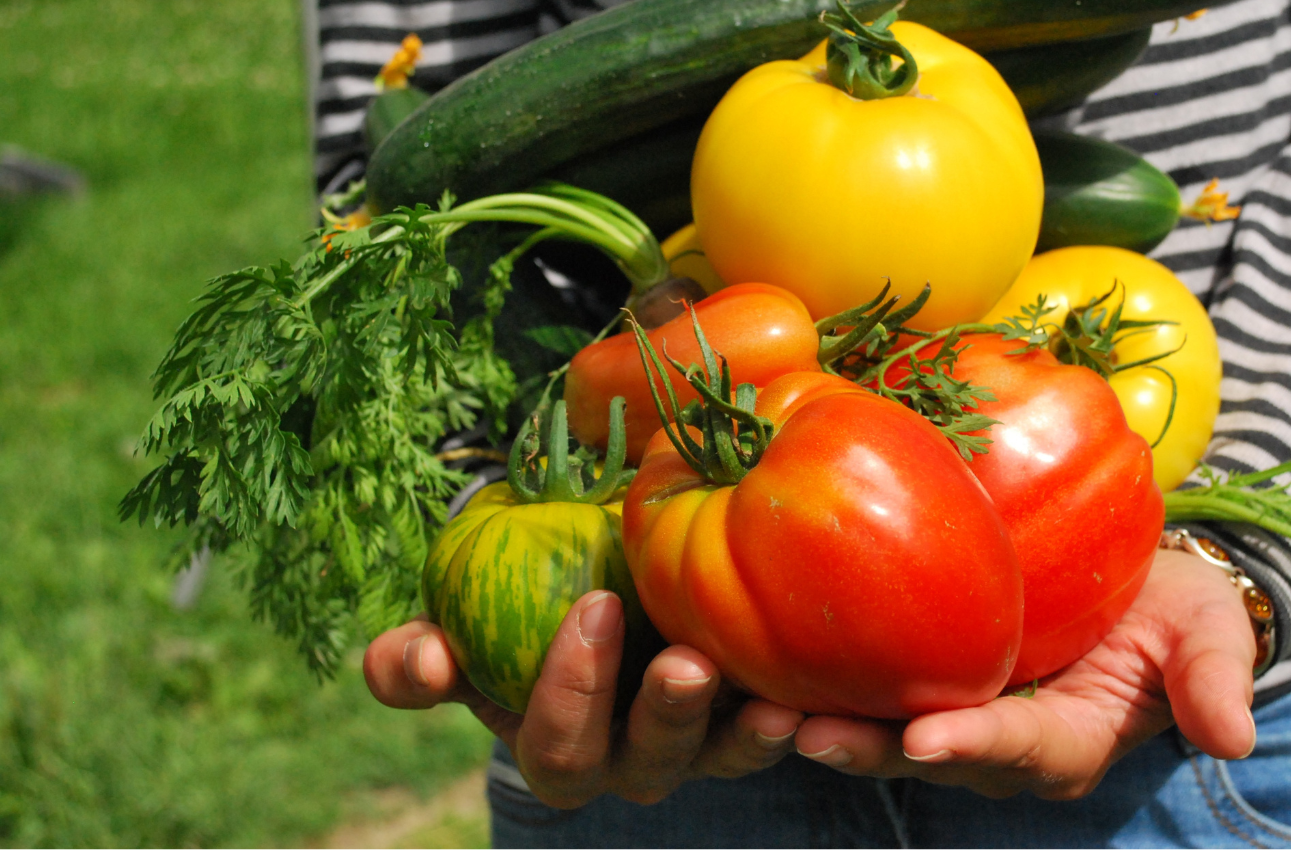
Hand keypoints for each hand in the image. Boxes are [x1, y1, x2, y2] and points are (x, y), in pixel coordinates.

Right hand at [364, 590, 803, 807]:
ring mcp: (697, 746)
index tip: (592, 606)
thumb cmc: (516, 609)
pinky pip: (776, 728)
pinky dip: (796, 714)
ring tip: (769, 699)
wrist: (596, 589)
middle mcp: (629, 760)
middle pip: (645, 762)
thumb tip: (419, 659)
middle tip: (683, 662)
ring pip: (720, 756)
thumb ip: (419, 656)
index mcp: (557, 745)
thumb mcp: (461, 629)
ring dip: (742, 731)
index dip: (569, 690)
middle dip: (664, 716)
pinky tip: (811, 688)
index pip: (555, 745)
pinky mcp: (752, 719)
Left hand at [794, 549, 1257, 798]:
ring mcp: (957, 710)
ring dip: (827, 724)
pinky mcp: (923, 673)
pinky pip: (869, 684)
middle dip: (871, 749)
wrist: (1136, 580)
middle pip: (930, 754)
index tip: (927, 739)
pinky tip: (765, 656)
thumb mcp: (1207, 631)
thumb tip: (1235, 737)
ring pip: (883, 730)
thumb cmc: (1174, 605)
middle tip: (807, 733)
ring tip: (763, 709)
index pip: (1020, 748)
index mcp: (1069, 739)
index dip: (975, 745)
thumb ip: (1213, 678)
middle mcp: (1001, 742)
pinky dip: (821, 677)